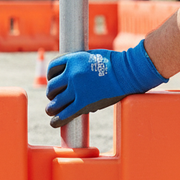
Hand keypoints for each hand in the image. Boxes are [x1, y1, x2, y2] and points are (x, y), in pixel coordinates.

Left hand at [45, 41, 166, 127]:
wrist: (128, 72)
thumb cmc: (115, 64)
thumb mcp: (92, 56)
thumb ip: (81, 64)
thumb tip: (74, 74)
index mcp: (73, 59)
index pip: (53, 68)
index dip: (51, 76)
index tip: (53, 81)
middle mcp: (72, 73)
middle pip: (52, 86)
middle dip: (51, 93)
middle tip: (54, 98)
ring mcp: (77, 89)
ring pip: (55, 102)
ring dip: (51, 108)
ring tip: (51, 111)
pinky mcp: (83, 103)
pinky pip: (65, 114)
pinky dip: (57, 120)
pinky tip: (54, 123)